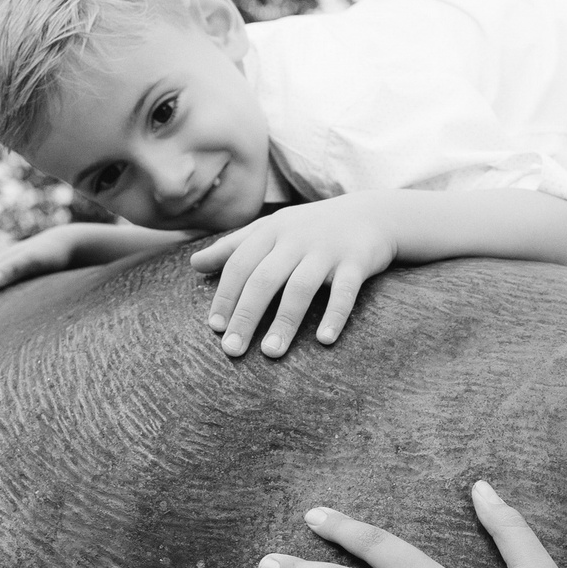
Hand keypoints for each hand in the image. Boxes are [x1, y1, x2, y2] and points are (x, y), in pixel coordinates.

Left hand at [190, 196, 397, 357]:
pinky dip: (335, 315)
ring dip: (285, 321)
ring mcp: (327, 250)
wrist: (372, 214)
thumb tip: (194, 264)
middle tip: (232, 350)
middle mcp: (296, 239)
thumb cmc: (312, 228)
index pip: (240, 265)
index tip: (215, 328)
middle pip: (265, 279)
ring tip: (271, 353)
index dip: (226, 296)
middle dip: (246, 315)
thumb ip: (234, 246)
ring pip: (300, 287)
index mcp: (272, 231)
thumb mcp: (272, 229)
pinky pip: (345, 291)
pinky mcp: (357, 262)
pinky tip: (324, 340)